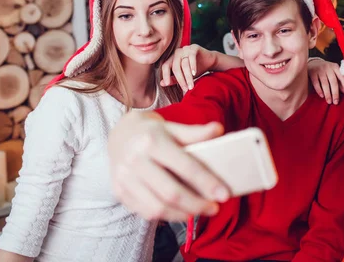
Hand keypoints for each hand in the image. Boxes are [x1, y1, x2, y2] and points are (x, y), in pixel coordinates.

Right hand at [108, 111, 229, 221]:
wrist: (120, 136)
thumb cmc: (153, 133)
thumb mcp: (173, 128)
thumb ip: (196, 132)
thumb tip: (219, 129)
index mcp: (152, 141)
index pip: (185, 166)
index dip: (207, 182)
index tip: (224, 195)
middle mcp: (135, 160)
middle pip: (171, 192)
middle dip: (197, 204)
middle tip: (214, 208)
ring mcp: (124, 178)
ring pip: (157, 207)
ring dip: (183, 214)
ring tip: (200, 211)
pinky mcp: (119, 192)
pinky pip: (145, 212)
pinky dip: (166, 216)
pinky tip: (181, 212)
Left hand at [160, 44, 217, 91]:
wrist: (209, 61)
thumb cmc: (195, 69)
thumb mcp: (184, 76)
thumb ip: (173, 79)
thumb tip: (162, 83)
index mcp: (172, 58)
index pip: (165, 66)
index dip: (165, 75)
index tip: (167, 84)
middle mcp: (177, 53)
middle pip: (176, 67)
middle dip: (181, 80)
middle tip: (186, 89)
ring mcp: (185, 49)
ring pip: (184, 64)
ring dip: (188, 76)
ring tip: (191, 85)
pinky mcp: (194, 48)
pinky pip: (192, 57)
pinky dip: (193, 66)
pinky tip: (194, 73)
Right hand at [307, 58, 343, 104]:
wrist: (313, 63)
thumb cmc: (326, 70)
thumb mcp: (333, 73)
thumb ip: (339, 82)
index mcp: (336, 67)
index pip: (342, 77)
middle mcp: (328, 67)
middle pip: (333, 82)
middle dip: (335, 93)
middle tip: (336, 102)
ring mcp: (320, 69)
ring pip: (325, 83)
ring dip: (327, 93)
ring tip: (329, 101)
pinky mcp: (312, 72)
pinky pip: (316, 83)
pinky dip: (319, 90)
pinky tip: (321, 96)